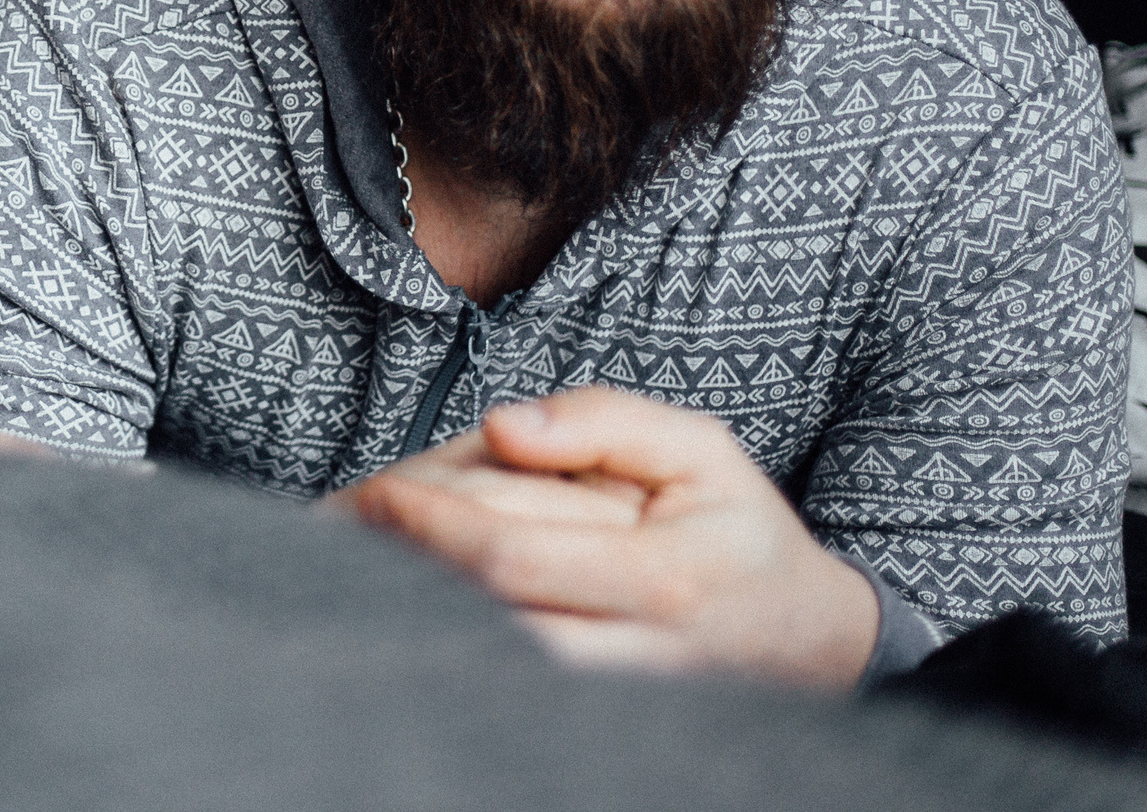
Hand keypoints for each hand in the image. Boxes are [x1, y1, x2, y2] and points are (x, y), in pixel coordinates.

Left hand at [343, 387, 877, 690]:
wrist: (807, 643)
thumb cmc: (738, 533)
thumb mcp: (696, 448)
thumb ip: (602, 421)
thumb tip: (504, 424)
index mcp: (664, 578)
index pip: (510, 554)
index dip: (427, 521)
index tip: (372, 489)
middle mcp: (637, 656)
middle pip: (482, 613)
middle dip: (400, 563)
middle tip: (339, 521)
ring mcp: (614, 705)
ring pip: (484, 660)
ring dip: (411, 607)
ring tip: (355, 558)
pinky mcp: (591, 725)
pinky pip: (502, 682)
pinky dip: (445, 640)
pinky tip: (405, 602)